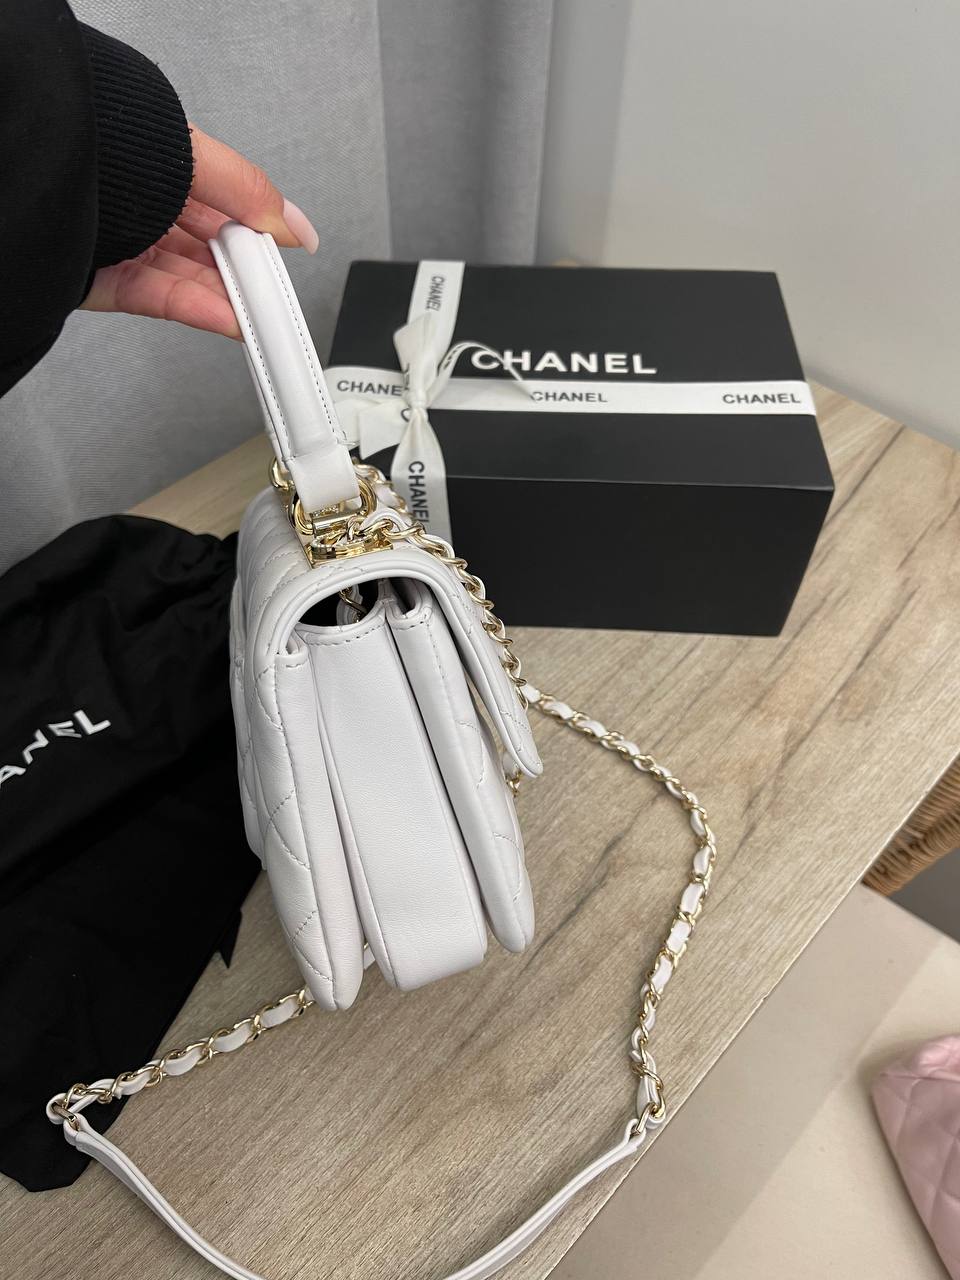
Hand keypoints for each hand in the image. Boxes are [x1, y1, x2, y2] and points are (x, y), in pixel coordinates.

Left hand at [81, 125, 318, 339]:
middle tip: (277, 291)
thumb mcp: (189, 156)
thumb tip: (292, 224)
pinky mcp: (109, 281)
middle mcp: (145, 203)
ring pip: (191, 278)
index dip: (261, 230)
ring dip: (229, 299)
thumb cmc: (98, 143)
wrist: (35, 169)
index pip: (228, 205)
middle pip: (211, 248)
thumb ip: (246, 190)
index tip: (289, 251)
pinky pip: (162, 299)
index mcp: (166, 163)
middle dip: (247, 271)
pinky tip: (229, 319)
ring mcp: (127, 244)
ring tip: (261, 316)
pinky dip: (199, 310)